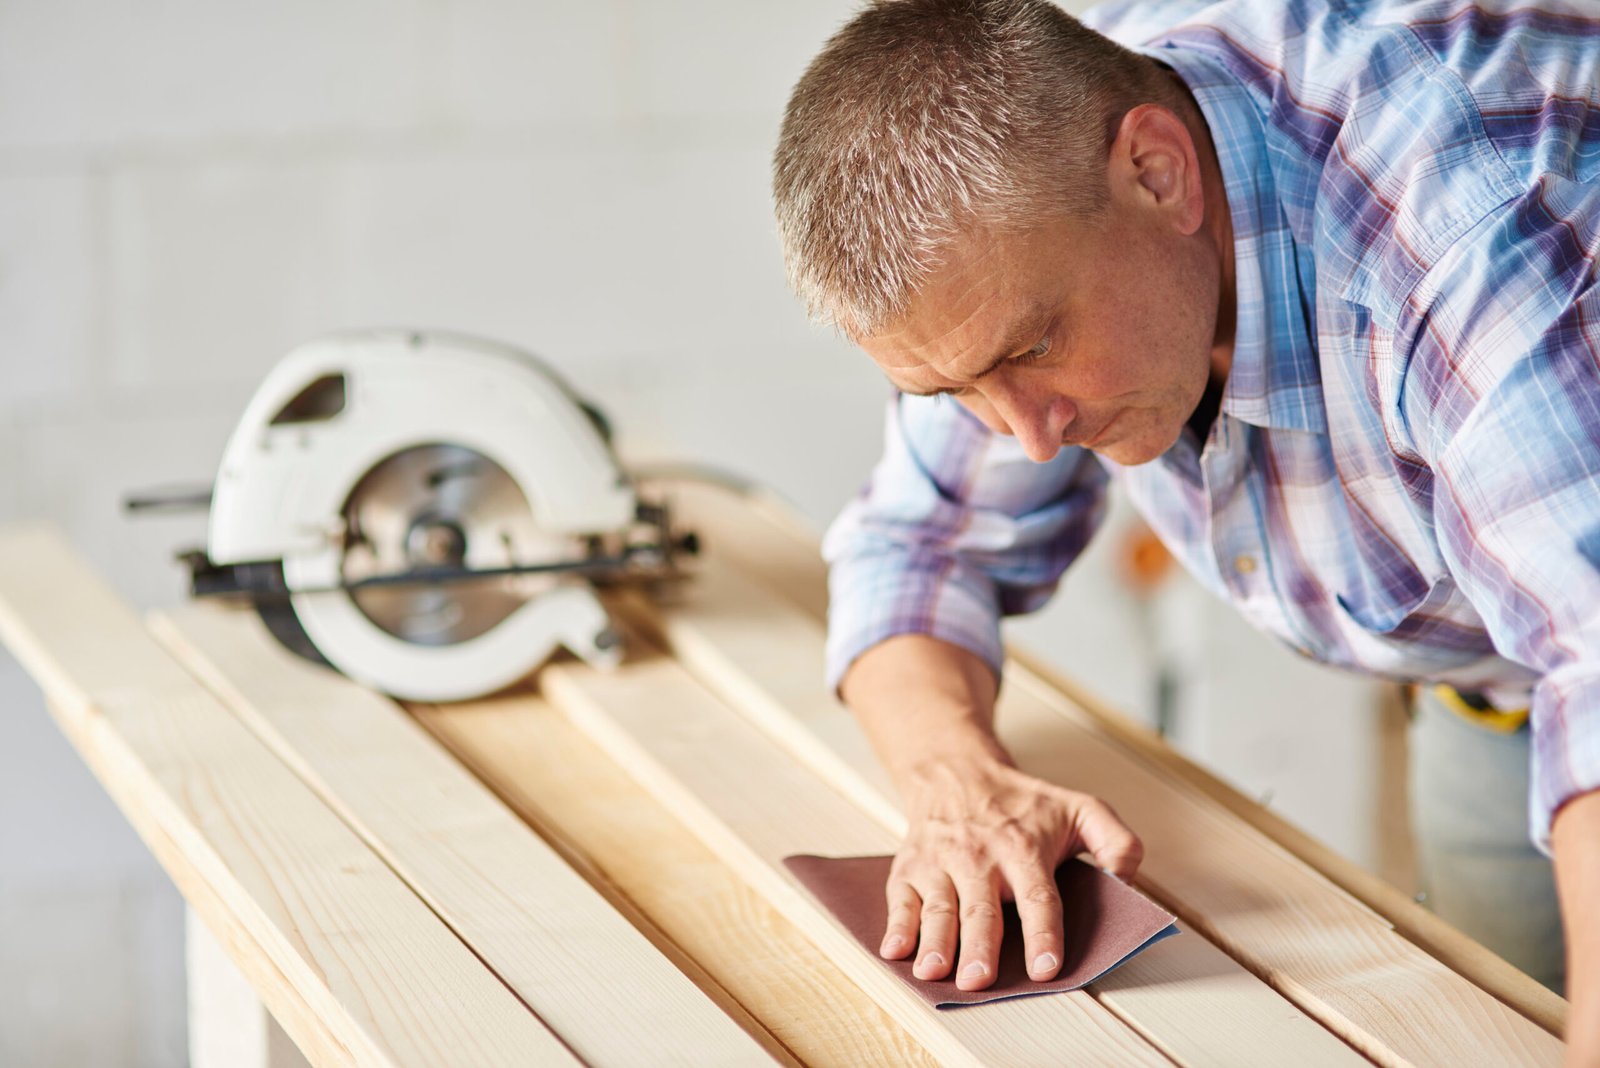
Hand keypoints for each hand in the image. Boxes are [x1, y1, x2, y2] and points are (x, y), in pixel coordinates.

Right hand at [878, 753, 1142, 990]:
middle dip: (979, 945)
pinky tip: (896, 949)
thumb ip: (1116, 841)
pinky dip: (897, 925)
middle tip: (978, 979)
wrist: (955, 772)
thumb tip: (1128, 880)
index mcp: (1025, 849)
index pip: (1037, 898)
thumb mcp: (1079, 808)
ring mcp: (941, 863)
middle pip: (981, 908)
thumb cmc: (1022, 803)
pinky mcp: (910, 868)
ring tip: (933, 972)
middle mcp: (980, 857)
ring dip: (936, 941)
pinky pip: (901, 899)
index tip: (1046, 968)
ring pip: (939, 907)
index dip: (1042, 934)